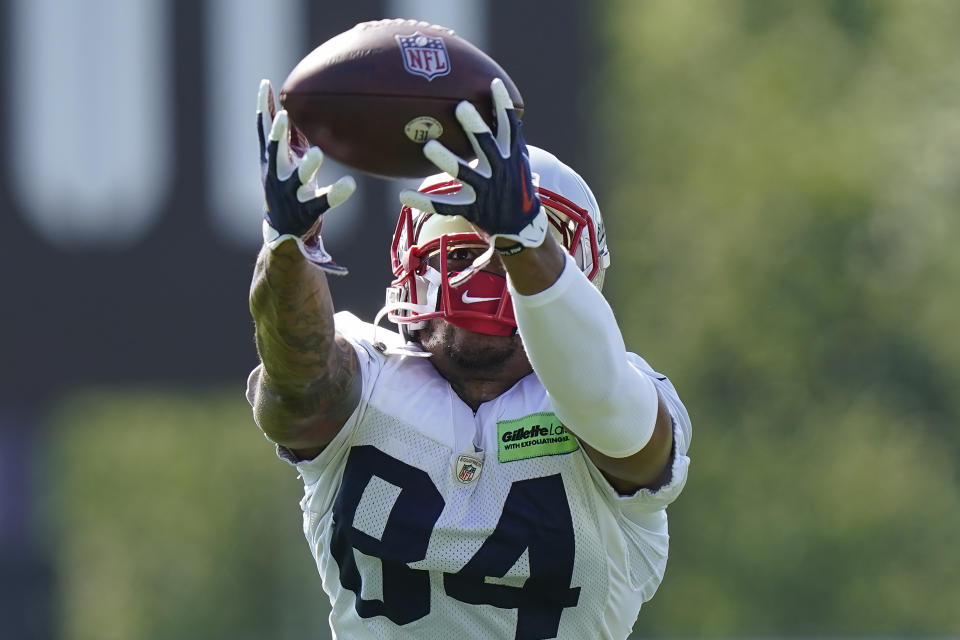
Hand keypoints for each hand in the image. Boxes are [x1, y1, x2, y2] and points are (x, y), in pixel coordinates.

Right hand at [257, 79, 355, 273]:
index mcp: (271, 160)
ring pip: (298, 177)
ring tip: (316, 152)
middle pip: (275, 152)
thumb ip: (287, 135)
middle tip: (285, 117)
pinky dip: (336, 193)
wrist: (281, 230)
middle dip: (278, 135)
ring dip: (307, 165)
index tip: (266, 86)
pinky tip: (349, 184)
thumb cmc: (285, 186)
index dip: (264, 109)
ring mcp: (291, 193)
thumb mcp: (283, 160)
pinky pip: (322, 201)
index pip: (263, 131)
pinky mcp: (307, 210)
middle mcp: (278, 175)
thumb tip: (290, 102)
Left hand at [398, 78, 547, 251]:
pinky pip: (445, 206)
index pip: (509, 127)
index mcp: (512, 156)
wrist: (523, 228)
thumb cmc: (518, 188)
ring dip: (446, 159)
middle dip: (474, 126)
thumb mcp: (520, 162)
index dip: (502, 105)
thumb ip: (512, 139)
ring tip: (428, 145)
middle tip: (460, 105)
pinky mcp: (474, 209)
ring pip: (464, 174)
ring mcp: (487, 191)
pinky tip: (403, 194)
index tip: (492, 84)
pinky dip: (424, 201)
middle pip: (487, 145)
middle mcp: (501, 171)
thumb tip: (509, 112)